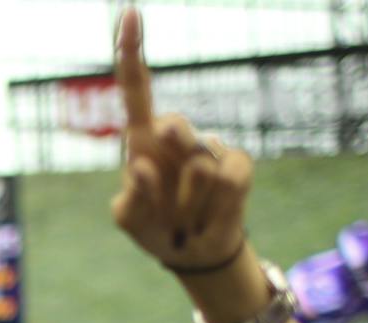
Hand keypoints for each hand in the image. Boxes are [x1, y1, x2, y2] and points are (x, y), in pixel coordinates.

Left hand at [109, 8, 251, 273]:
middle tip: (167, 180)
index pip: (136, 89)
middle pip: (173, 126)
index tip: (130, 13)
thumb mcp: (131, 220)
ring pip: (199, 167)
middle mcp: (176, 138)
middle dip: (171, 151)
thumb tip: (142, 166)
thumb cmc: (154, 227)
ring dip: (185, 205)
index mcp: (143, 140)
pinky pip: (227, 182)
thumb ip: (131, 198)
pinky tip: (206, 216)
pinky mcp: (237, 165)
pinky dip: (212, 209)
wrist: (192, 253)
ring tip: (182, 218)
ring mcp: (208, 150)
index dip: (131, 53)